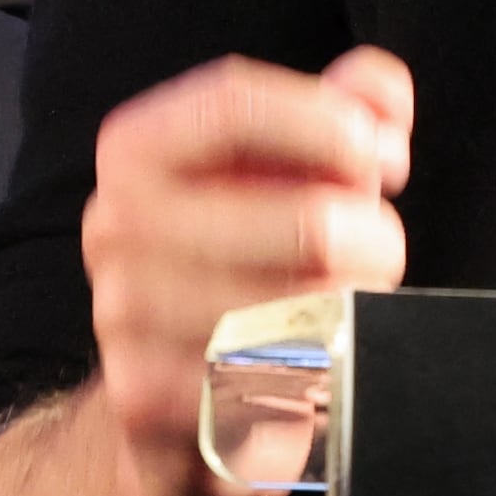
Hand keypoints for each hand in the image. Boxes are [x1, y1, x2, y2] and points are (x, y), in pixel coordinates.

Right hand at [79, 46, 412, 495]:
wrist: (165, 391)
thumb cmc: (243, 254)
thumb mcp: (286, 165)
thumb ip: (344, 107)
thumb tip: (379, 95)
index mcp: (137, 151)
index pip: (235, 106)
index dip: (331, 124)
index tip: (377, 156)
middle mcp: (116, 226)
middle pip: (311, 222)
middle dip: (375, 240)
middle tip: (374, 253)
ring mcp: (126, 316)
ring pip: (312, 313)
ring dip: (358, 314)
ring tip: (350, 312)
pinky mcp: (150, 400)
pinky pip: (288, 387)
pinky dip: (321, 380)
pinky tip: (314, 372)